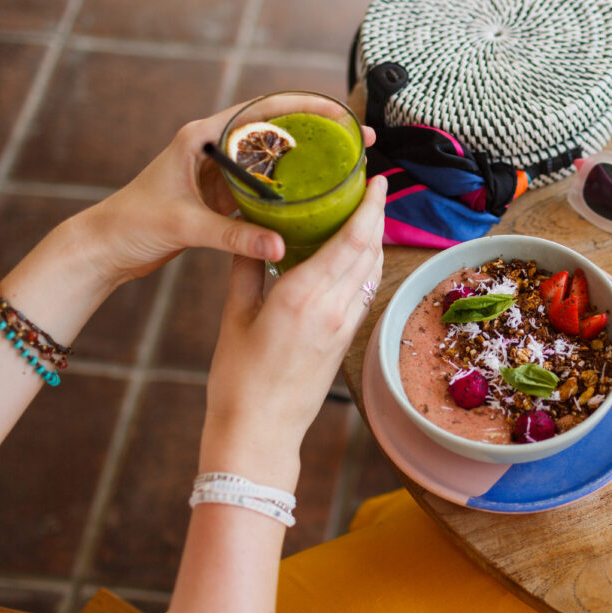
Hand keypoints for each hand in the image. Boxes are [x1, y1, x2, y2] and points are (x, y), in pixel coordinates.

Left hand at [73, 102, 374, 285]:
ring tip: (345, 161)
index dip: (303, 106)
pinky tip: (315, 194)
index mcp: (201, 136)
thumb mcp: (185, 226)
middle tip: (355, 137)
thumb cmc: (132, 223)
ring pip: (273, 156)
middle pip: (275, 128)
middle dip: (317, 130)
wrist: (105, 246)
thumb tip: (278, 246)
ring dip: (307, 157)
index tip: (338, 112)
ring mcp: (218, 170)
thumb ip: (233, 235)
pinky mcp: (220, 194)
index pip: (261, 109)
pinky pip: (264, 183)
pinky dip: (290, 185)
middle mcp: (213, 146)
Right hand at [199, 175, 386, 487]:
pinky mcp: (346, 340)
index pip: (351, 239)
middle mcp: (333, 307)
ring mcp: (344, 325)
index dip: (369, 206)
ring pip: (371, 271)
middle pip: (368, 250)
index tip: (376, 180)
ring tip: (367, 213)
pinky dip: (366, 267)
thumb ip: (247, 269)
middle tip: (374, 186)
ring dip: (374, 240)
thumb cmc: (238, 379)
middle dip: (376, 214)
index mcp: (304, 296)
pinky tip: (355, 256)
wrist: (259, 432)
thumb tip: (252, 234)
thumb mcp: (235, 316)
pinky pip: (365, 292)